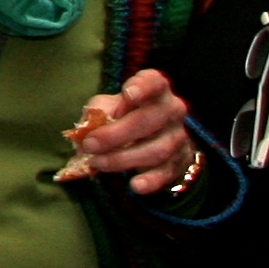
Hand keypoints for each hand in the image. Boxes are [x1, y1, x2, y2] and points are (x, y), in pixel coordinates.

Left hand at [65, 69, 197, 194]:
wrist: (152, 139)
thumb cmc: (125, 116)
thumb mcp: (108, 107)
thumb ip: (97, 112)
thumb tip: (88, 131)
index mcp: (155, 89)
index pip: (154, 82)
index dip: (143, 86)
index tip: (127, 94)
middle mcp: (172, 109)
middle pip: (149, 120)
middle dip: (116, 134)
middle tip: (90, 145)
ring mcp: (178, 136)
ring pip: (157, 149)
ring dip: (123, 159)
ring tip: (98, 163)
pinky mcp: (180, 161)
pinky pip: (167, 172)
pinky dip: (151, 180)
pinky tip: (135, 186)